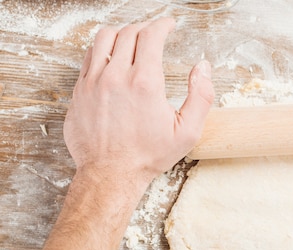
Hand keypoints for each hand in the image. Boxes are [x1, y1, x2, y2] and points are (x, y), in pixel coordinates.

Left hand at [63, 18, 213, 187]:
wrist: (111, 173)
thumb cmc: (149, 155)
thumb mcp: (187, 131)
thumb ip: (201, 96)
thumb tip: (203, 68)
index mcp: (145, 83)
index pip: (151, 35)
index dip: (163, 24)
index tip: (169, 24)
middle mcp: (117, 76)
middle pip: (129, 32)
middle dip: (146, 27)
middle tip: (155, 33)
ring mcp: (94, 81)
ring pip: (104, 38)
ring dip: (122, 33)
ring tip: (133, 39)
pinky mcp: (80, 90)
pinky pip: (88, 56)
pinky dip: (103, 49)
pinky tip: (112, 56)